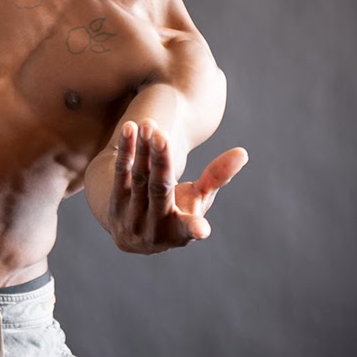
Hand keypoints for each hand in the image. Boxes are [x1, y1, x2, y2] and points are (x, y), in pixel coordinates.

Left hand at [109, 118, 248, 252]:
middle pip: (159, 189)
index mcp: (180, 231)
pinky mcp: (114, 203)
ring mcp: (131, 217)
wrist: (133, 229)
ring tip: (149, 124)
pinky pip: (120, 173)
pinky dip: (126, 150)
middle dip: (161, 162)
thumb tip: (243, 153)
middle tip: (163, 136)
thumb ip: (218, 177)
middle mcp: (153, 228)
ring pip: (139, 178)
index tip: (202, 230)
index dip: (196, 229)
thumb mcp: (198, 198)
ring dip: (143, 150)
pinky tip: (129, 129)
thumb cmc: (176, 209)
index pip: (188, 229)